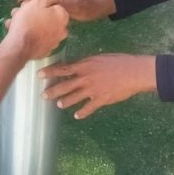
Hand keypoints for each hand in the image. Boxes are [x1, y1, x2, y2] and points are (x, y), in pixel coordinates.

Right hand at [5, 0, 68, 59]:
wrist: (19, 46)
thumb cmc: (29, 21)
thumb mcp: (39, 1)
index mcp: (63, 16)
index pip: (53, 5)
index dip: (40, 3)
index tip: (29, 4)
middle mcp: (62, 29)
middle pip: (47, 17)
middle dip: (33, 13)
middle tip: (20, 13)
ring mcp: (54, 42)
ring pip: (41, 27)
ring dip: (29, 23)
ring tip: (15, 23)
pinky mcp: (45, 50)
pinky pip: (37, 39)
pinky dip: (30, 35)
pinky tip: (19, 33)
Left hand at [41, 54, 156, 118]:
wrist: (134, 72)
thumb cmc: (118, 62)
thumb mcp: (99, 58)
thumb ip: (86, 63)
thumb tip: (77, 66)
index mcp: (85, 65)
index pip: (62, 69)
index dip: (50, 72)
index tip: (39, 75)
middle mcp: (85, 78)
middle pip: (64, 86)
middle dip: (52, 91)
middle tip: (43, 95)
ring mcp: (92, 90)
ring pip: (73, 98)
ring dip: (65, 102)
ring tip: (59, 105)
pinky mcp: (100, 100)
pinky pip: (88, 108)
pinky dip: (81, 113)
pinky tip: (77, 116)